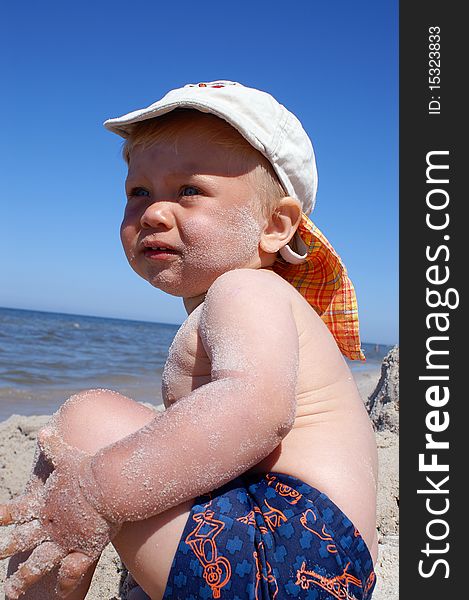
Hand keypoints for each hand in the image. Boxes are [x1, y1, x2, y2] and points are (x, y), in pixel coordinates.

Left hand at [0, 428, 120, 598]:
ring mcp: (62, 541)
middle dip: (4, 551)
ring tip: (10, 595)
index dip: (0, 517)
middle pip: (19, 543)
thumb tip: (43, 430)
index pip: (13, 512)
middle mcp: (47, 526)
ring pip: (36, 565)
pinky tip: (58, 595)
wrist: (108, 486)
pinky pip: (70, 574)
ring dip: (22, 581)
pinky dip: (63, 584)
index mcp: (41, 505)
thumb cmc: (88, 469)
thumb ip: (53, 446)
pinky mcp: (83, 551)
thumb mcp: (67, 456)